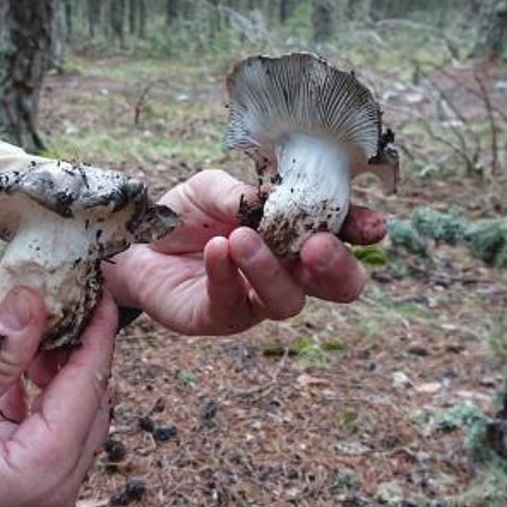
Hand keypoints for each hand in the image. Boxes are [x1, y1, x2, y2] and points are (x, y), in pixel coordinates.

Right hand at [0, 288, 116, 506]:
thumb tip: (34, 301)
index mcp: (40, 473)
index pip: (90, 384)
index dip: (98, 330)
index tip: (101, 286)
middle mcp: (55, 491)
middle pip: (90, 400)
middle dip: (76, 345)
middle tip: (53, 297)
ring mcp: (44, 497)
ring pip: (73, 415)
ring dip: (53, 369)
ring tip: (19, 328)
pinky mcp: (28, 494)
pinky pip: (49, 434)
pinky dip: (35, 397)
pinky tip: (7, 368)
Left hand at [105, 169, 386, 335]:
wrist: (134, 244)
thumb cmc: (185, 215)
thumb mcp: (211, 189)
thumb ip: (240, 193)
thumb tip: (265, 199)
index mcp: (296, 234)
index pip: (341, 235)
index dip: (360, 231)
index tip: (372, 226)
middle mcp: (287, 271)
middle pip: (335, 286)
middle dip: (336, 267)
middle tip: (318, 245)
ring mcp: (257, 300)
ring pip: (287, 301)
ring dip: (270, 269)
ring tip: (242, 239)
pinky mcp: (221, 317)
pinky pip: (233, 303)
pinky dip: (226, 275)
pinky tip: (216, 250)